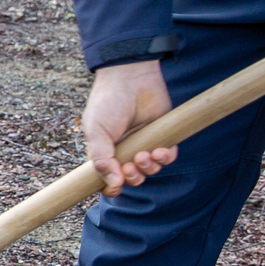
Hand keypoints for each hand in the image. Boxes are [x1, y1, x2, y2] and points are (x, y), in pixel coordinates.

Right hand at [84, 60, 177, 194]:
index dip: (112, 187)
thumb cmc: (107, 102)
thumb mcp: (97, 132)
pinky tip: (159, 151)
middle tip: (130, 167)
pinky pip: (168, 156)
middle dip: (133, 178)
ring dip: (148, 168)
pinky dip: (165, 158)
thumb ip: (102, 159)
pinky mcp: (163, 136)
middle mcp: (125, 151)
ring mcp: (145, 143)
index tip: (115, 188)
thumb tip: (113, 185)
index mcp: (106, 152)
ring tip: (144, 155)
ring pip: (150, 170)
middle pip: (132, 178)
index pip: (108, 178)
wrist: (131, 77)